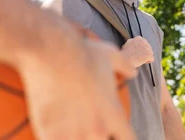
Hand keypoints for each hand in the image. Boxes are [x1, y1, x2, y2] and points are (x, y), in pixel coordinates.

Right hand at [17, 16, 136, 139]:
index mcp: (113, 114)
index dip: (124, 138)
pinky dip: (57, 138)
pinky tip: (53, 132)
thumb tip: (133, 72)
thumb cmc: (82, 52)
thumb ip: (125, 66)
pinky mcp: (51, 135)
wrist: (52, 52)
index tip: (117, 135)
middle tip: (88, 126)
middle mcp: (97, 130)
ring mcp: (74, 135)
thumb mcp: (110, 55)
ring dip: (78, 138)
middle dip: (99, 136)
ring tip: (71, 129)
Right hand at [121, 36, 154, 67]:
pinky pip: (151, 59)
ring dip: (146, 57)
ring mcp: (147, 47)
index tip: (136, 53)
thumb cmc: (124, 55)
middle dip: (144, 53)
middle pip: (148, 48)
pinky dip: (148, 61)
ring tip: (138, 60)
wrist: (124, 61)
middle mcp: (144, 41)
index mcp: (138, 38)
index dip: (140, 49)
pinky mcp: (149, 54)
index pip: (143, 44)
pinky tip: (141, 62)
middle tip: (137, 57)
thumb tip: (134, 44)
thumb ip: (133, 43)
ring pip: (150, 53)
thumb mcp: (127, 45)